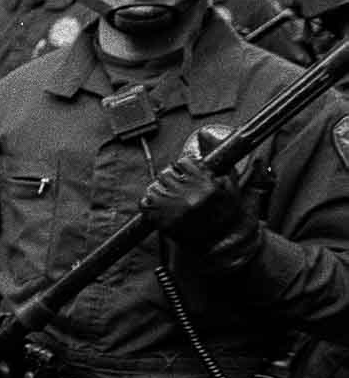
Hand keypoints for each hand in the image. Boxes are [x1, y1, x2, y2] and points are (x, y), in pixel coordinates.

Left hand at [140, 153, 258, 267]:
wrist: (217, 244)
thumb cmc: (224, 212)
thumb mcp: (231, 184)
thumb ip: (220, 158)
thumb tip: (205, 133)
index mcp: (207, 186)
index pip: (183, 162)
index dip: (184, 169)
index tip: (188, 176)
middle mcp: (189, 197)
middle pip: (166, 174)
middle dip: (172, 180)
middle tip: (180, 190)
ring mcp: (174, 210)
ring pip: (154, 187)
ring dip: (161, 192)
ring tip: (173, 201)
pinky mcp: (161, 221)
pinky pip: (145, 203)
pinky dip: (150, 204)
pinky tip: (163, 209)